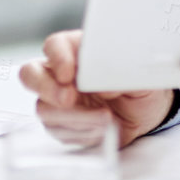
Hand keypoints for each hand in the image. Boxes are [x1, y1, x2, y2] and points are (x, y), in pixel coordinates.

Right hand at [19, 30, 175, 147]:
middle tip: (68, 99)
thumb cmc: (138, 81)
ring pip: (44, 108)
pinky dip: (82, 133)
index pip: (54, 46)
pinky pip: (60, 132)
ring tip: (105, 118)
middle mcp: (60, 73)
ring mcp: (58, 100)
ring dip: (73, 117)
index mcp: (76, 50)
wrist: (149, 109)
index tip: (70, 73)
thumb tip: (97, 81)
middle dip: (46, 88)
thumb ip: (115, 70)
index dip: (57, 58)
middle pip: (30, 74)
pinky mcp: (65, 124)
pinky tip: (103, 130)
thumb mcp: (135, 71)